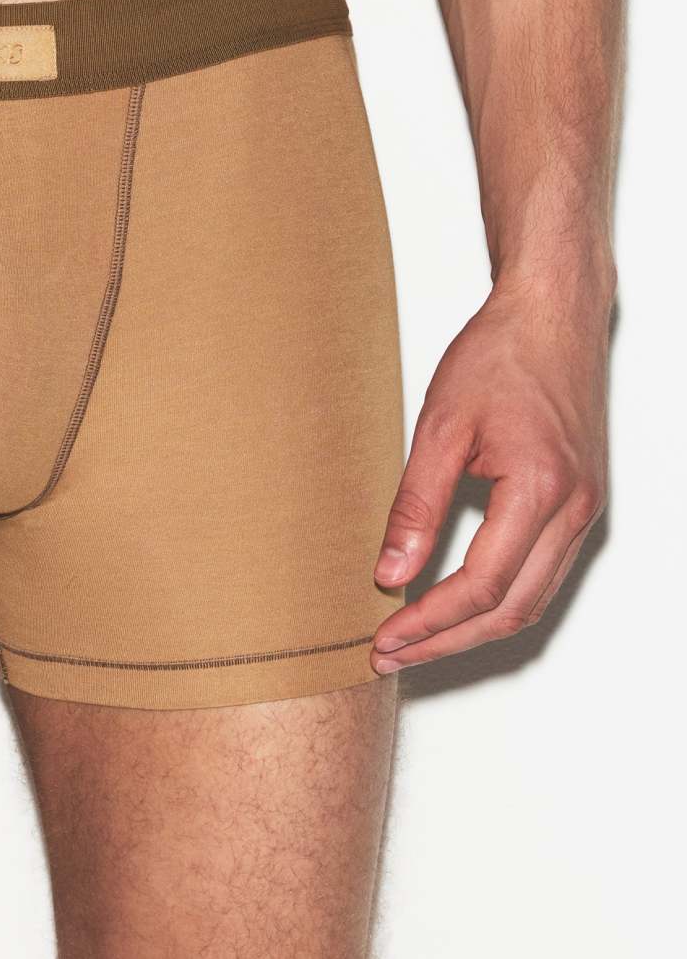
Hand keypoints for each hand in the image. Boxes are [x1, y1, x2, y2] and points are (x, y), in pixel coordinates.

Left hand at [371, 279, 608, 671]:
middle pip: (512, 609)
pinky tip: (455, 603)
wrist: (551, 317)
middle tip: (391, 654)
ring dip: (472, 628)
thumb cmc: (499, 357)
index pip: (482, 585)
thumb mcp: (441, 427)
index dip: (430, 621)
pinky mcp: (579, 505)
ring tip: (414, 639)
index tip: (385, 637)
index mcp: (540, 489)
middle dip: (448, 640)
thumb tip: (390, 571)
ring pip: (532, 600)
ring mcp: (584, 511)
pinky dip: (498, 600)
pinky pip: (542, 574)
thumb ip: (416, 505)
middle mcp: (574, 510)